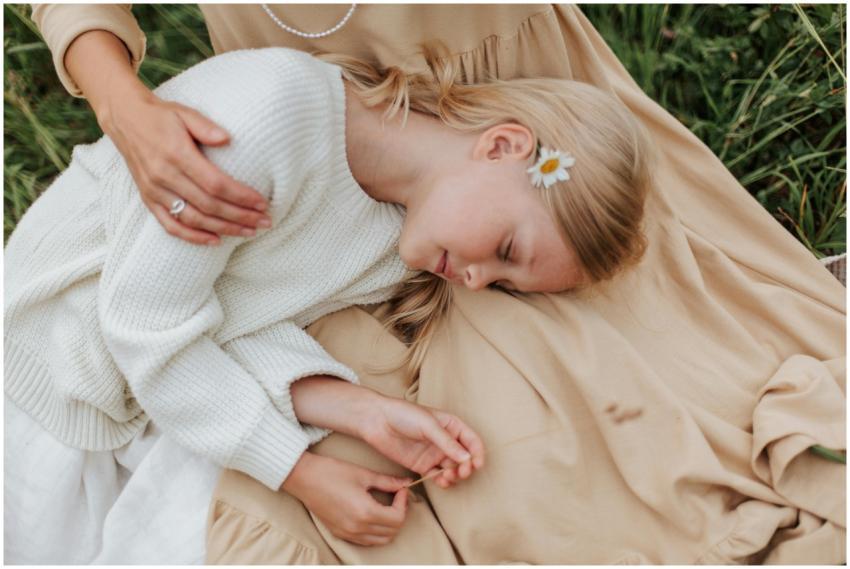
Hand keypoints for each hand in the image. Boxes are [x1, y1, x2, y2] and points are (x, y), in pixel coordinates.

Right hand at [96, 80, 271, 244]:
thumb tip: (228, 139)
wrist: (125, 119)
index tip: (262, 203)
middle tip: (265, 222)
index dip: (241, 197)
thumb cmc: (161, 116)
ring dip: (224, 229)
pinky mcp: (148, 199)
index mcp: (177, 155)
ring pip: (193, 219)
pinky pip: (170, 225)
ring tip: (249, 232)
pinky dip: (193, 237)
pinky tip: (215, 241)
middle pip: (209, 205)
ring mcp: (154, 191)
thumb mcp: (185, 113)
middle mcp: (164, 177)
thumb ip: (206, 127)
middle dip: (240, 217)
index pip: (215, 184)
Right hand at [282, 452, 411, 545]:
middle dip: (399, 515)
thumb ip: (388, 481)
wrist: (303, 478)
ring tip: (387, 506)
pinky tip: (373, 514)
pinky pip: (365, 541)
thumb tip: (406, 482)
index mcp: (365, 512)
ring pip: (380, 540)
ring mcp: (347, 533)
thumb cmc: (332, 472)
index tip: (401, 489)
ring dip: (389, 526)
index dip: (404, 502)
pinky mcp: (339, 533)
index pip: (397, 518)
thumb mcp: (363, 474)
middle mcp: (357, 527)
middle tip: (397, 497)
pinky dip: (375, 532)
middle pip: (392, 532)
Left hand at [360, 397, 485, 488]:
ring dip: (455, 475)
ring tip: (449, 477)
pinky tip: (441, 482)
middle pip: (464, 458)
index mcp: (451, 425)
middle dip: (467, 467)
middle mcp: (445, 440)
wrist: (376, 421)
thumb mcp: (428, 425)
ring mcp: (434, 453)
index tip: (476, 464)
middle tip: (462, 472)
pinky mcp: (422, 465)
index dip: (477, 453)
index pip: (471, 440)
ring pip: (452, 469)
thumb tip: (467, 458)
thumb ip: (447, 442)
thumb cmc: (403, 414)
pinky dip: (442, 481)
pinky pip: (437, 476)